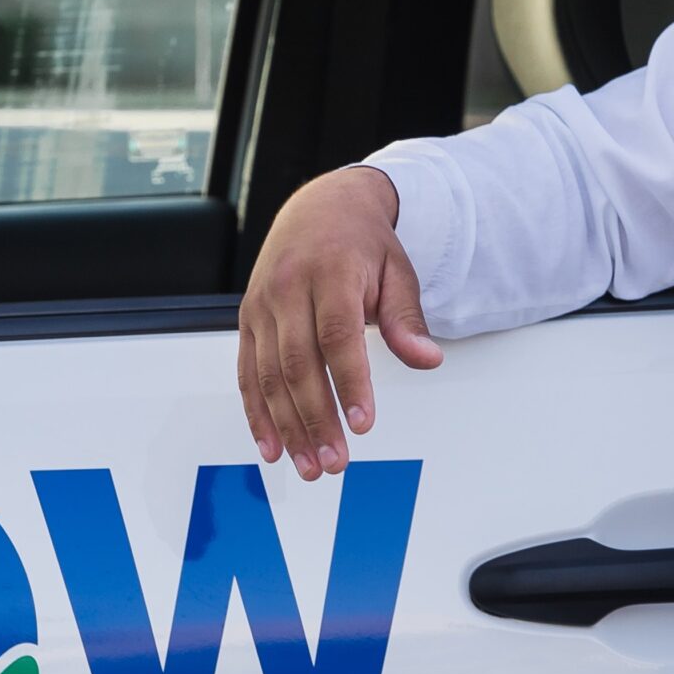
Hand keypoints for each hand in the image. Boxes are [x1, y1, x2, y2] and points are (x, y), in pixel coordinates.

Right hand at [238, 166, 442, 477]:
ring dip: (287, 427)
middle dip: (315, 419)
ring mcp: (262, 305)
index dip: (349, 382)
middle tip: (336, 461)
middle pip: (298, 363)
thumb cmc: (363, 244)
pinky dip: (257, 414)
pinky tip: (273, 448)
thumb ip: (407, 318)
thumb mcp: (397, 270)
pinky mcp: (247, 320)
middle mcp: (288, 288)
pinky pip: (246, 373)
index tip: (363, 423)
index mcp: (329, 272)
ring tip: (310, 466)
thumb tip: (427, 359)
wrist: (320, 207)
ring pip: (268, 375)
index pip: (338, 335)